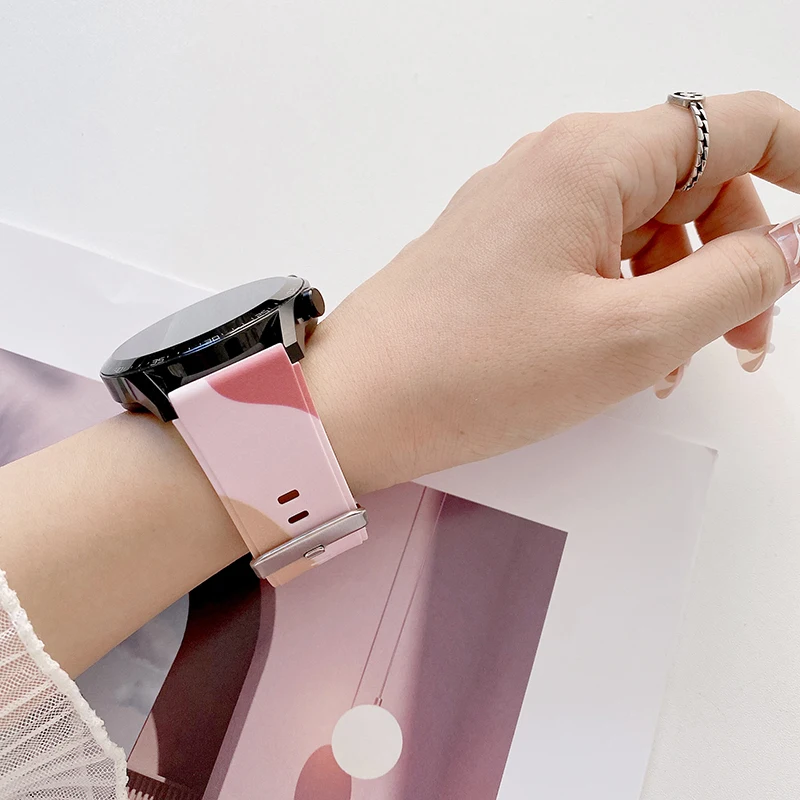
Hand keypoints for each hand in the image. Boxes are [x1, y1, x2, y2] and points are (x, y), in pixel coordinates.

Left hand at [306, 91, 799, 493]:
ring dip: (680, 284)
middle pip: (693, 179)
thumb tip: (787, 243)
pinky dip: (627, 293)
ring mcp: (525, 202)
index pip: (738, 124)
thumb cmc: (474, 370)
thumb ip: (733, 281)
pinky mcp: (503, 243)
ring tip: (677, 362)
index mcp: (597, 156)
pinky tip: (625, 354)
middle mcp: (558, 161)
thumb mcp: (631, 337)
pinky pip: (592, 250)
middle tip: (750, 336)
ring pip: (643, 222)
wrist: (358, 402)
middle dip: (736, 252)